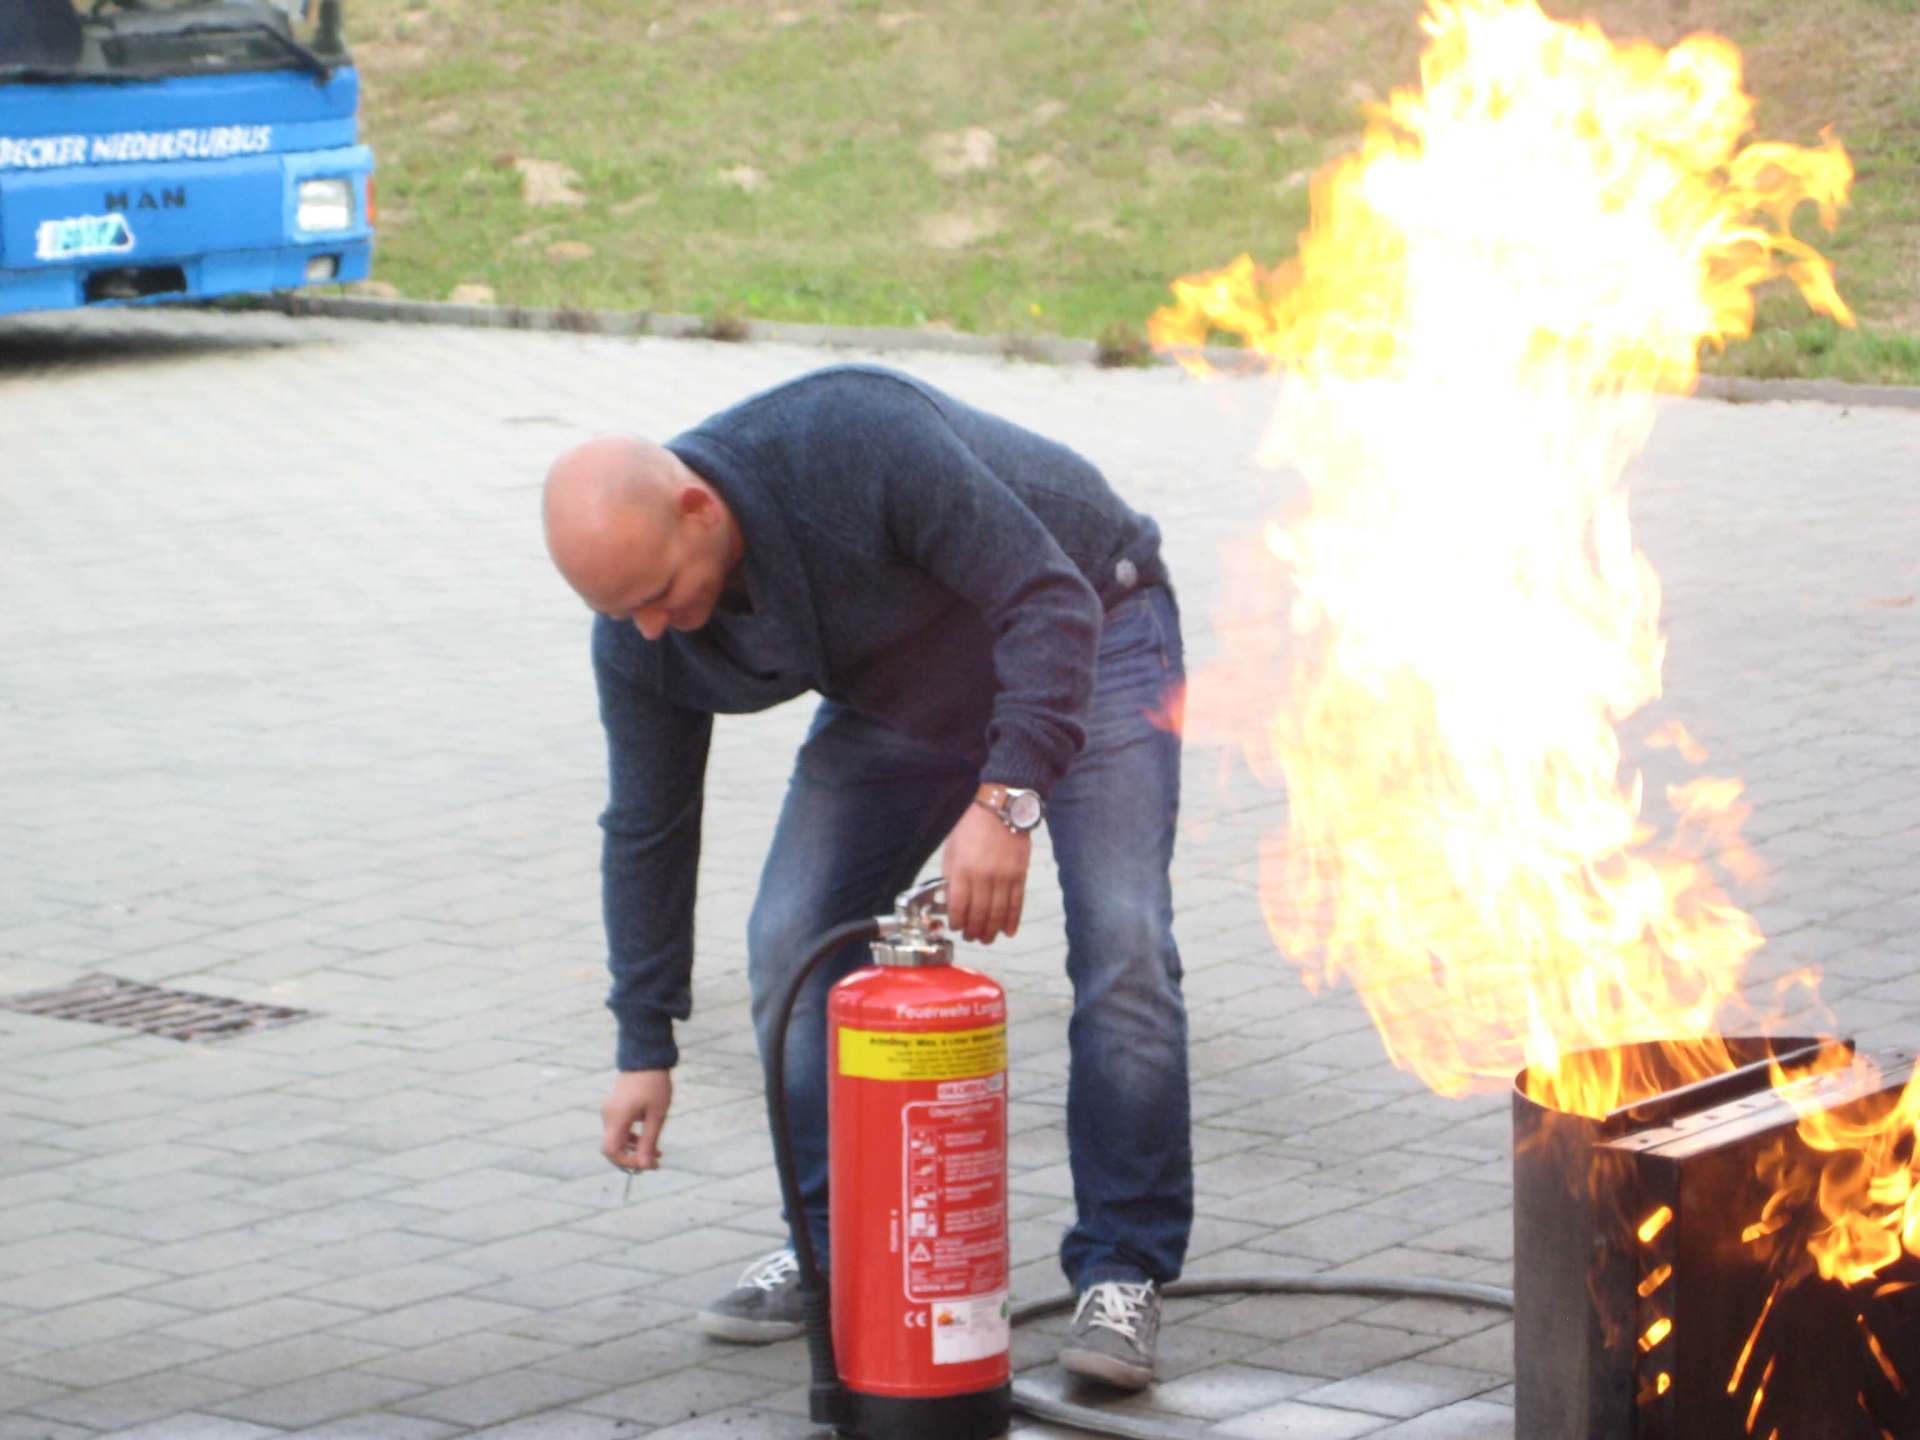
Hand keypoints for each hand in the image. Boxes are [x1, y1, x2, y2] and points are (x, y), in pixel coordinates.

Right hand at [601, 1069, 671, 1172]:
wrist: (646, 1057)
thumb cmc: (654, 1085)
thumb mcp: (656, 1115)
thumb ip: (649, 1141)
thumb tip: (645, 1165)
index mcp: (616, 1118)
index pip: (611, 1151)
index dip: (627, 1162)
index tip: (649, 1164)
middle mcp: (608, 1116)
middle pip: (612, 1148)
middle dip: (632, 1159)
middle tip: (654, 1164)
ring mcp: (610, 1111)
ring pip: (617, 1139)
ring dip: (634, 1149)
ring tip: (658, 1155)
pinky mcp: (615, 1107)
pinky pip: (619, 1129)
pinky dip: (632, 1138)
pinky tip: (649, 1140)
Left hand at [941, 802, 1030, 942]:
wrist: (1000, 809)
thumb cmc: (972, 827)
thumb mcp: (952, 849)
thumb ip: (951, 876)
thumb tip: (951, 901)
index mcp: (962, 870)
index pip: (958, 906)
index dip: (957, 921)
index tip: (956, 927)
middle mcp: (983, 877)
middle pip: (979, 914)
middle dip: (974, 931)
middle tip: (971, 938)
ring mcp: (1004, 877)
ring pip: (998, 913)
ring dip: (992, 930)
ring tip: (987, 939)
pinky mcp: (1019, 875)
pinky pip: (1016, 903)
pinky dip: (1012, 920)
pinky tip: (1008, 931)